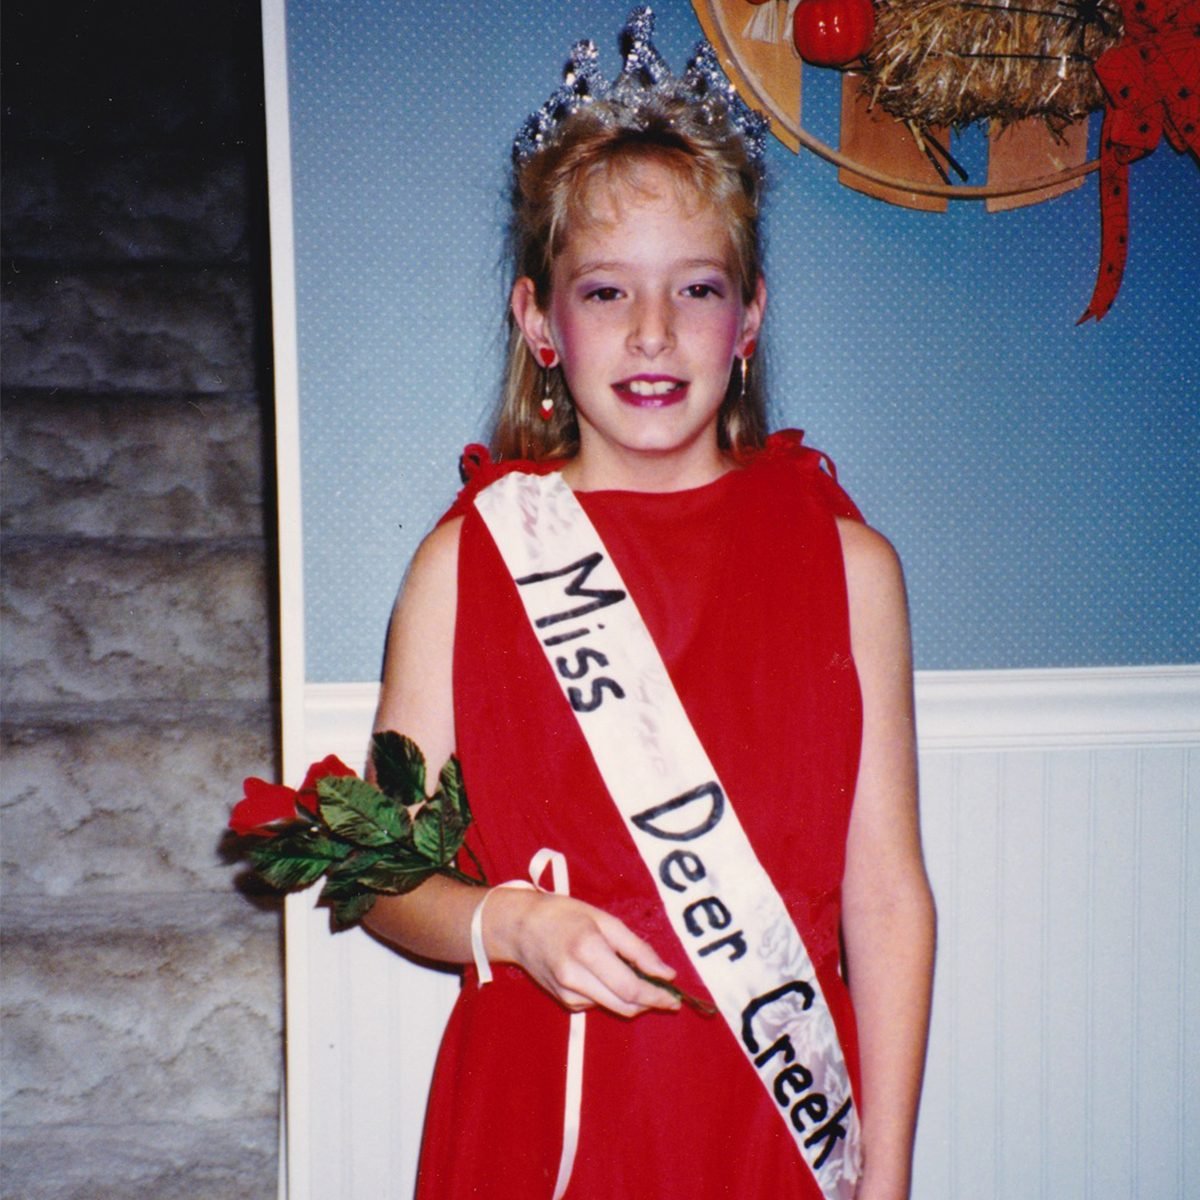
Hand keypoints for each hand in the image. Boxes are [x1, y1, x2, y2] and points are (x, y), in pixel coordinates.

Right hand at [484, 888, 680, 1017]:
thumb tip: (666, 973)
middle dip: (649, 1002)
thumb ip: (637, 948)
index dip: (656, 996)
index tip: (675, 999)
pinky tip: (603, 975)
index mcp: (588, 949)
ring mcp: (567, 993)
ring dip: (630, 998)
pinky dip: (610, 995)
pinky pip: (597, 1004)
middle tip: (665, 994)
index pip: (630, 987)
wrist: (519, 927)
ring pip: (613, 1007)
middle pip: (625, 1005)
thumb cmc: (564, 915)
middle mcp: (575, 976)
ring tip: (631, 974)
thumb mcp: (604, 920)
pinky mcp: (564, 1002)